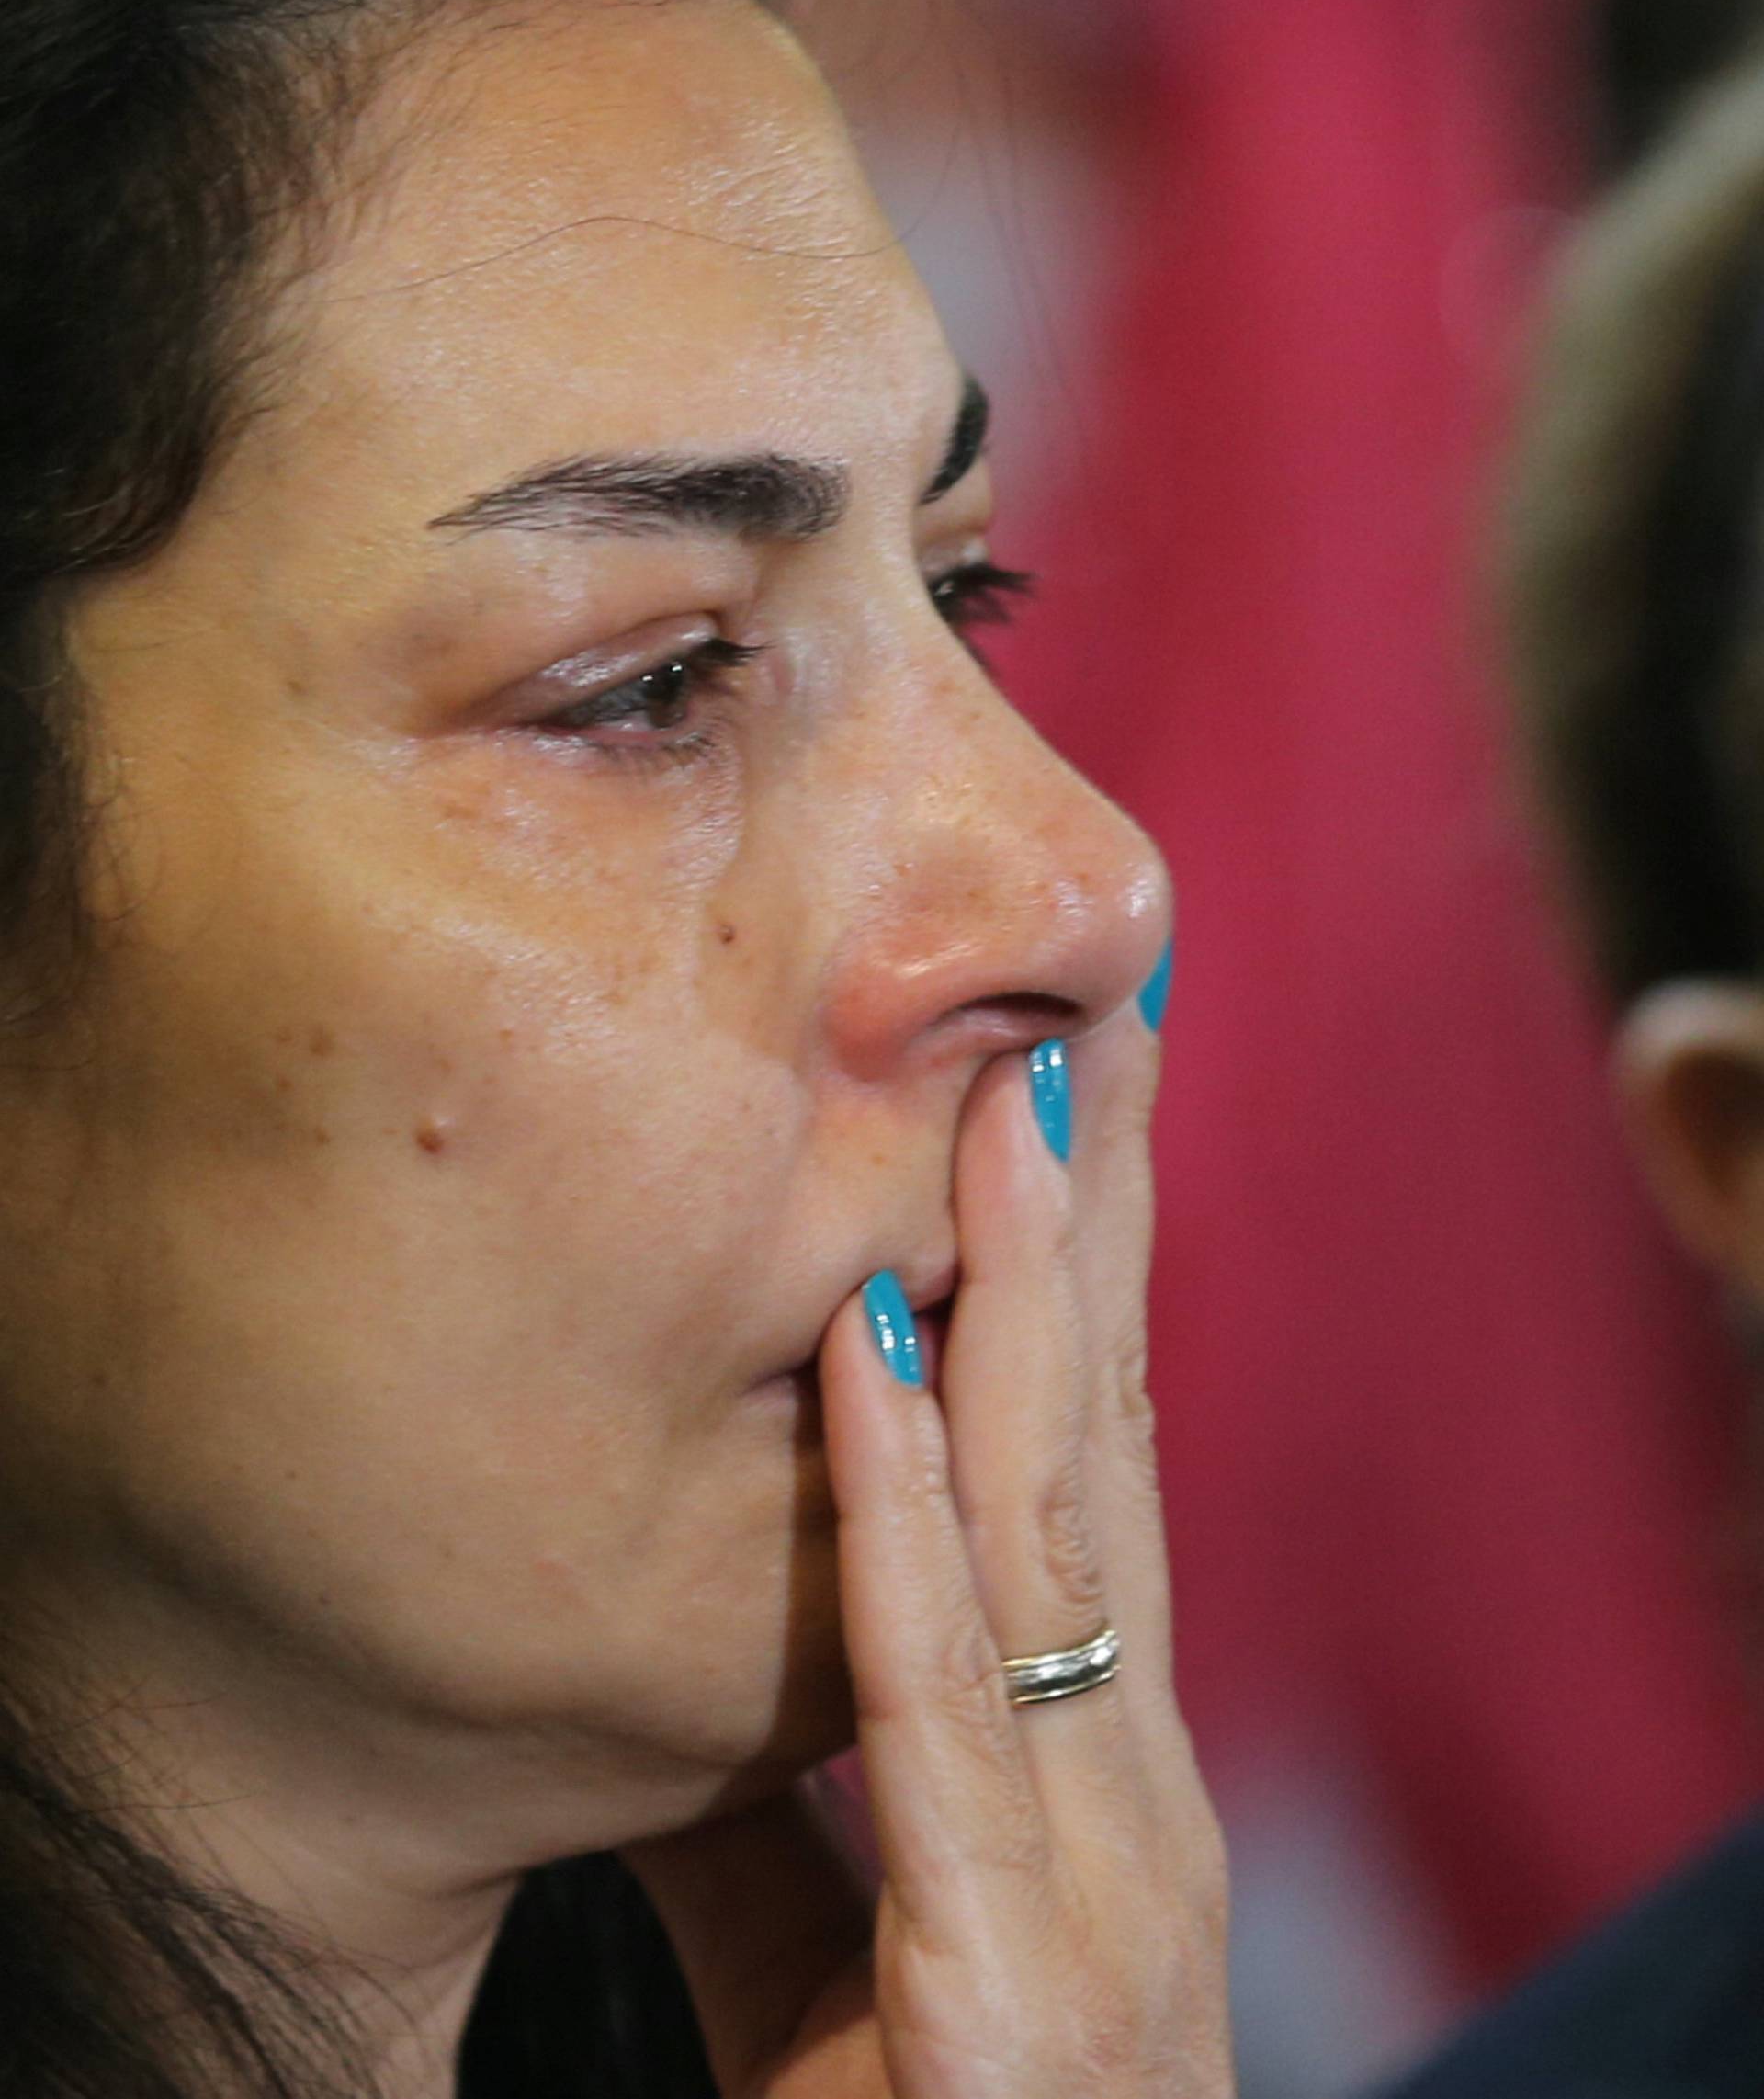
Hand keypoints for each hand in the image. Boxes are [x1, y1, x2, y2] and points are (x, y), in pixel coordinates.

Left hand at [627, 1004, 1232, 2095]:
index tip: (1066, 1115)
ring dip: (1025, 1306)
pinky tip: (867, 1360)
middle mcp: (1132, 1801)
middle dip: (1101, 1236)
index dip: (1084, 1292)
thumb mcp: (845, 1967)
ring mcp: (1097, 1885)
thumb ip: (787, 1819)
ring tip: (1011, 1106)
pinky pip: (942, 1706)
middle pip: (1103, 1459)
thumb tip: (710, 1700)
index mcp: (1102, 1785)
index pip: (1093, 1482)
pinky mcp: (1005, 1987)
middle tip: (1096, 1019)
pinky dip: (899, 1519)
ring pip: (1053, 1537)